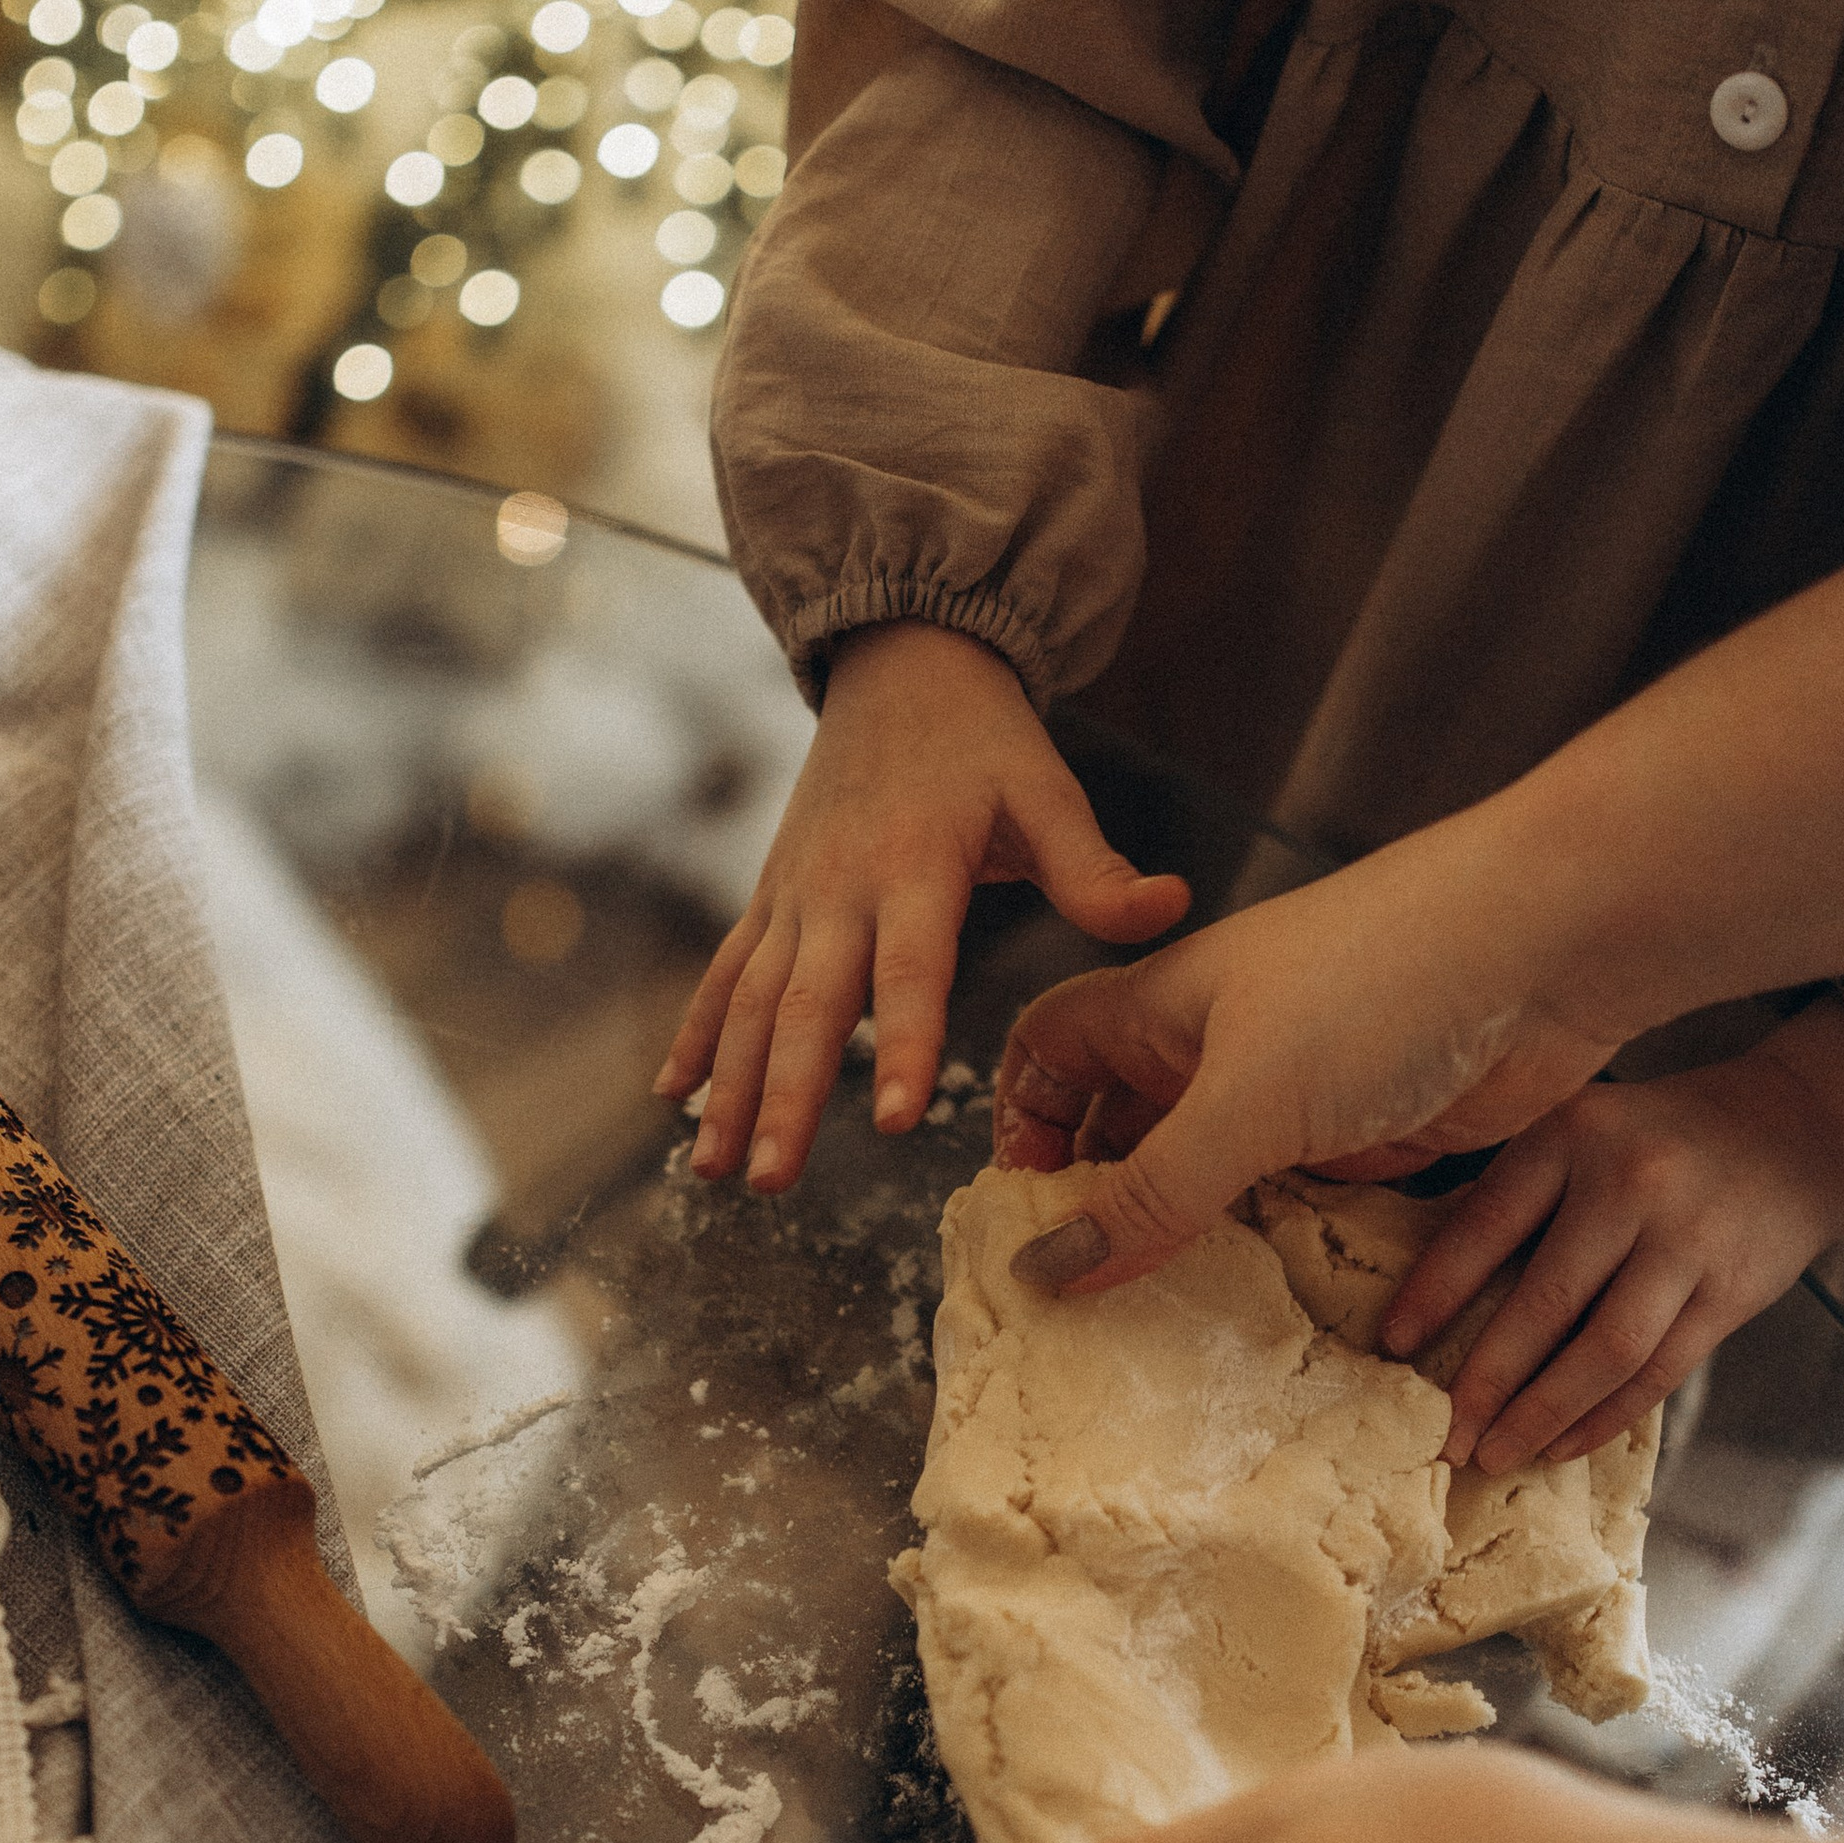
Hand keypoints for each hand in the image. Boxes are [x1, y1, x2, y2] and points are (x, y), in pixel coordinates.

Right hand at [658, 622, 1187, 1191]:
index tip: (891, 1120)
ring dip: (730, 1088)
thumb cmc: (982, 739)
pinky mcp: (769, 896)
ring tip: (711, 1168)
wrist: (899, 664)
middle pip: (806, 1006)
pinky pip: (724, 974)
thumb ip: (1096, 868)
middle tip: (771, 1178)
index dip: (899, 1044)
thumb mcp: (1047, 791)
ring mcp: (793, 895)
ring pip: (750, 1003)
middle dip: (784, 1097)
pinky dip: (698, 1036)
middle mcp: (839, 887)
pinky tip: (674, 1098)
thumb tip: (1170, 908)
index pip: (907, 971)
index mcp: (915, 865)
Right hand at [990, 834, 1612, 1288]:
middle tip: (1080, 1303)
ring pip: (1211, 1178)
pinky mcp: (1366, 1137)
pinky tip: (1255, 1315)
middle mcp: (1219, 1047)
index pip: (1052, 1052)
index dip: (1024, 1120)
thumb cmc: (1383, 984)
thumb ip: (1151, 1190)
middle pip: (1127, 1128)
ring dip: (1186, 1243)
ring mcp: (1295, 1094)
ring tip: (1155, 1333)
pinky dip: (1269, 1255)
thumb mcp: (1245, 1097)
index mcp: (1164, 1006)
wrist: (1553, 950)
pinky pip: (1291, 1206)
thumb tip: (1044, 1269)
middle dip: (1099, 1204)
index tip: (1026, 1212)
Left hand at [1378, 1004, 1843, 1471]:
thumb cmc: (1658, 1136)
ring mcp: (1686, 1242)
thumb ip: (1515, 1191)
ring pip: (1605, 1351)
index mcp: (1571, 1136)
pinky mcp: (1731, 1293)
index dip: (1435, 1291)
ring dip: (1543, 1414)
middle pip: (1544, 1303)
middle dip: (1485, 1381)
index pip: (1487, 1225)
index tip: (1392, 1346)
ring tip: (1494, 1455)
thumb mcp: (1583, 1129)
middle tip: (1442, 1436)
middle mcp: (1629, 1185)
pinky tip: (1562, 1444)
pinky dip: (1605, 1416)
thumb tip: (1423, 1283)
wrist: (1796, 1125)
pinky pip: (1659, 1372)